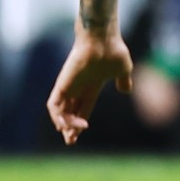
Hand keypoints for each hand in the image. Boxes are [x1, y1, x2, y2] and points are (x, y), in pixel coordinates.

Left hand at [47, 30, 133, 146]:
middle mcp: (78, 87)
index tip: (79, 134)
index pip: (83, 107)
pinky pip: (54, 105)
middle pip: (70, 112)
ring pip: (60, 111)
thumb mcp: (123, 69)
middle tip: (71, 140)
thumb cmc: (114, 52)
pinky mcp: (62, 85)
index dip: (80, 121)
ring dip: (64, 124)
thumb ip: (123, 80)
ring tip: (72, 134)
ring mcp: (69, 86)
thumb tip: (126, 90)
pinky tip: (64, 124)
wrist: (103, 40)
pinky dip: (57, 117)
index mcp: (92, 85)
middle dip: (69, 127)